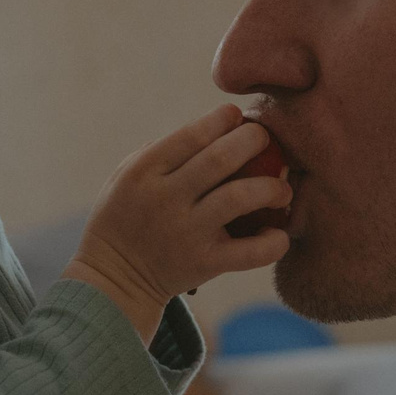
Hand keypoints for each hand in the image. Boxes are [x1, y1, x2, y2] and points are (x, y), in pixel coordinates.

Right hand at [62, 105, 290, 340]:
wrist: (113, 278)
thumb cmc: (124, 217)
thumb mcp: (125, 175)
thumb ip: (163, 150)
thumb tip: (213, 126)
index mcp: (144, 171)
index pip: (192, 134)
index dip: (222, 118)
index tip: (237, 116)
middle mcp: (166, 199)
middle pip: (221, 158)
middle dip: (253, 140)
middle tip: (266, 140)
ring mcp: (186, 233)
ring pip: (240, 197)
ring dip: (271, 187)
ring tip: (282, 188)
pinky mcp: (204, 264)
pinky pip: (250, 252)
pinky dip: (273, 242)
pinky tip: (280, 233)